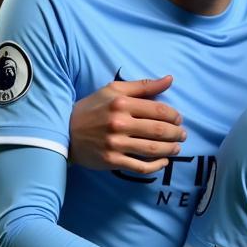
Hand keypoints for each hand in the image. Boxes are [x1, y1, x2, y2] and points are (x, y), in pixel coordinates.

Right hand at [70, 76, 185, 173]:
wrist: (64, 131)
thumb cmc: (92, 108)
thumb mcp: (113, 90)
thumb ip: (143, 86)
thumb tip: (170, 79)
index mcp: (121, 103)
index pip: (159, 110)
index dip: (174, 116)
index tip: (178, 119)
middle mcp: (119, 123)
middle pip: (159, 130)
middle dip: (177, 133)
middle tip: (182, 135)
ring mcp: (115, 144)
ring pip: (153, 149)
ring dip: (170, 149)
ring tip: (176, 148)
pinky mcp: (112, 160)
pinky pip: (141, 166)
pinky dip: (156, 166)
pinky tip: (163, 162)